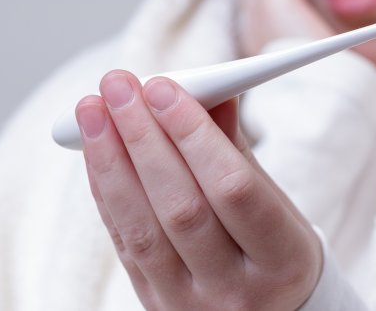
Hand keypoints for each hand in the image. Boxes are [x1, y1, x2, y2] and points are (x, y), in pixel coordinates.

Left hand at [76, 70, 322, 309]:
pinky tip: (94, 151)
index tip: (164, 86)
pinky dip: (105, 191)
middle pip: (181, 207)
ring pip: (141, 229)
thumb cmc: (275, 249)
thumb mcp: (276, 204)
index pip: (234, 190)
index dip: (194, 135)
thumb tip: (208, 89)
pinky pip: (123, 244)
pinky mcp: (154, 305)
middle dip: (142, 137)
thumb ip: (234, 149)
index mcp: (283, 260)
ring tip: (92, 110)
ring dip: (110, 161)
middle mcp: (235, 291)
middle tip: (118, 86)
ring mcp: (189, 304)